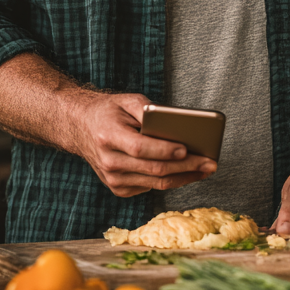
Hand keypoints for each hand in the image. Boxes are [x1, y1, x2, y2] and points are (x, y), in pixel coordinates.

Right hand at [69, 92, 216, 197]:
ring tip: (206, 169)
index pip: (141, 148)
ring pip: (156, 183)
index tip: (186, 149)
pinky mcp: (119, 189)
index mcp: (108, 136)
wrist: (80, 127)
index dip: (164, 150)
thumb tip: (174, 125)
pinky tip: (187, 172)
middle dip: (186, 167)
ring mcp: (113, 179)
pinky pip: (151, 187)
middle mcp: (109, 161)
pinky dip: (171, 180)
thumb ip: (148, 111)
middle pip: (154, 169)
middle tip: (209, 162)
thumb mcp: (126, 100)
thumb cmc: (109, 112)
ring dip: (185, 177)